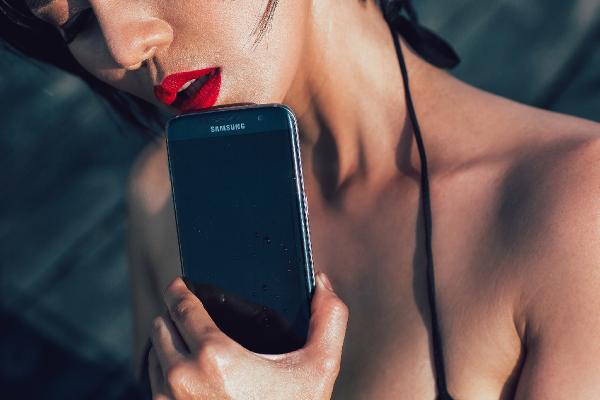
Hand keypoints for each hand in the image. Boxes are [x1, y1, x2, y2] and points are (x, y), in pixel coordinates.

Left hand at [148, 272, 348, 399]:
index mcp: (215, 356)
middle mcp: (181, 378)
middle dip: (173, 315)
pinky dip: (163, 372)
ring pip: (153, 355)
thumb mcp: (319, 369)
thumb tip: (321, 282)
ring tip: (187, 340)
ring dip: (167, 344)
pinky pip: (151, 383)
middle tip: (189, 312)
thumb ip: (329, 320)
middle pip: (161, 326)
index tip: (179, 283)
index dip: (179, 290)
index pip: (182, 307)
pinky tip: (185, 371)